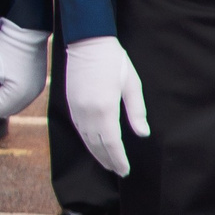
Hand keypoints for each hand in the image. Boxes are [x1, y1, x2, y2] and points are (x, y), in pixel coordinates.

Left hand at [0, 19, 49, 119]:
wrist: (26, 32)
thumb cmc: (5, 49)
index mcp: (18, 95)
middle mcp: (30, 96)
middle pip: (8, 110)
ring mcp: (36, 90)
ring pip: (16, 103)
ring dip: (6, 95)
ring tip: (2, 75)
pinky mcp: (39, 84)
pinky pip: (23, 95)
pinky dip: (15, 90)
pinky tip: (11, 75)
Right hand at [65, 36, 148, 176]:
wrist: (88, 43)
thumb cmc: (114, 62)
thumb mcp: (132, 85)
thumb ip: (136, 111)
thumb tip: (142, 133)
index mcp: (105, 109)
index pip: (112, 143)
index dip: (119, 159)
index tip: (125, 170)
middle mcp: (87, 112)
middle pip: (97, 144)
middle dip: (108, 160)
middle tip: (118, 171)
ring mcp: (77, 109)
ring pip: (86, 139)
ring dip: (96, 153)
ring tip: (107, 163)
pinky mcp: (71, 104)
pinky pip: (79, 129)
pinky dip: (87, 141)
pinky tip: (94, 144)